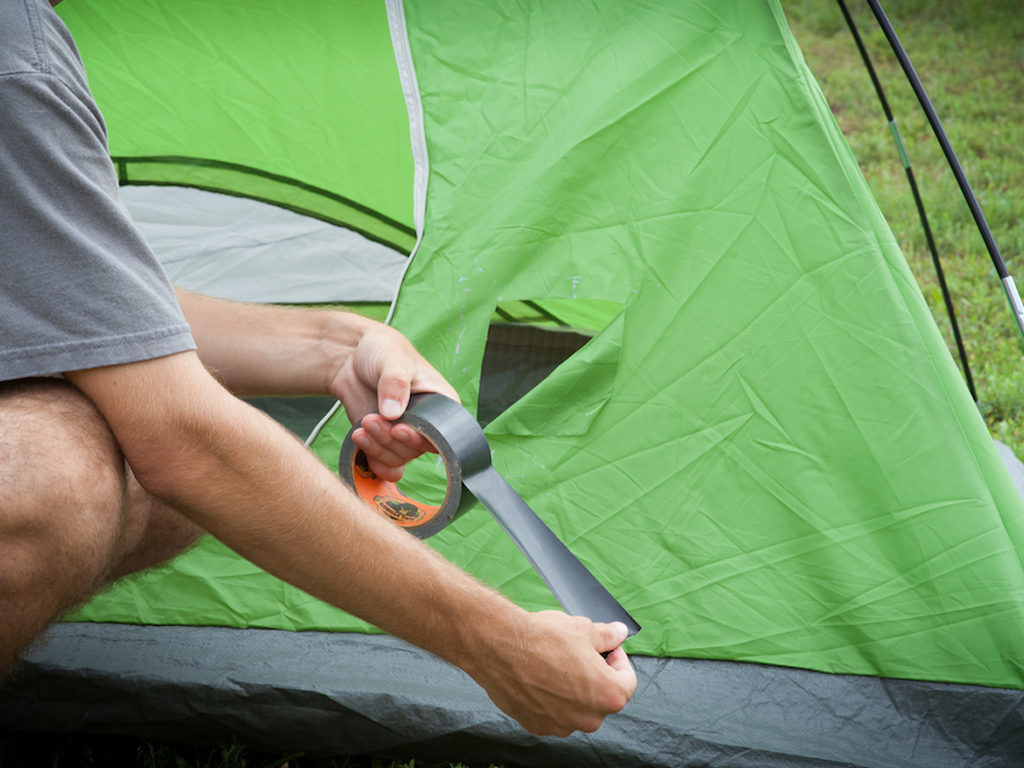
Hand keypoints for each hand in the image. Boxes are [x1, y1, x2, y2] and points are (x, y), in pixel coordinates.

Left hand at [328, 322, 458, 481]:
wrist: (352, 357)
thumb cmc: (382, 350)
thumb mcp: (392, 358)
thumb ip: (395, 382)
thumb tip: (393, 413)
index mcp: (443, 403)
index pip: (443, 433)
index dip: (421, 437)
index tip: (399, 428)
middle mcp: (428, 424)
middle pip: (417, 450)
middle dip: (390, 439)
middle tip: (370, 418)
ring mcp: (406, 435)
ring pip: (399, 458)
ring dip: (377, 446)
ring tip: (362, 423)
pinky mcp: (385, 442)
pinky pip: (387, 466)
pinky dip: (373, 461)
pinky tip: (360, 442)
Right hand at [467, 612, 636, 736]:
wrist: (499, 647)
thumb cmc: (542, 639)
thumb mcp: (584, 628)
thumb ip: (607, 636)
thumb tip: (619, 633)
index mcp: (608, 694)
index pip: (628, 681)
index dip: (619, 660)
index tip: (608, 649)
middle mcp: (588, 718)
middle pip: (602, 698)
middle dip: (596, 677)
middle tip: (581, 655)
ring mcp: (562, 726)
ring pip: (577, 708)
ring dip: (573, 690)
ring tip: (556, 664)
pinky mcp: (538, 726)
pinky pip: (553, 714)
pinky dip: (551, 700)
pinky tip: (540, 677)